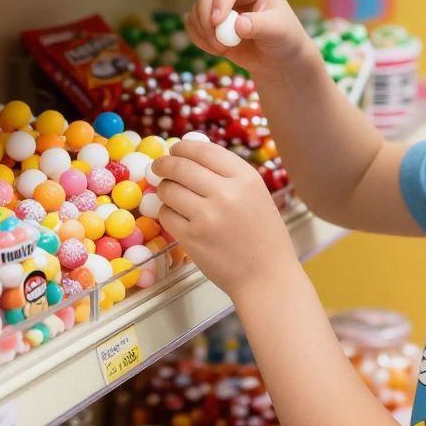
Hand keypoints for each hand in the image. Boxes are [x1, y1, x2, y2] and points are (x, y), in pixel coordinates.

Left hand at [155, 134, 298, 297]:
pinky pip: (166, 214)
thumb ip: (228, 174)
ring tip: (170, 194)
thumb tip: (189, 154)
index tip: (175, 150)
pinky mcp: (191, 238)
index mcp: (246, 178)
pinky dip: (166, 212)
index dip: (182, 147)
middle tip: (158, 166)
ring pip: (168, 189)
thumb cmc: (263, 235)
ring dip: (164, 189)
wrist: (267, 277)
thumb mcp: (256, 195)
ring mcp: (207, 216)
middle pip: (180, 166)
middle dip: (164, 164)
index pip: (202, 150)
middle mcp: (226, 193)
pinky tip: (176, 216)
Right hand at [186, 0, 305, 70]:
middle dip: (207, 18)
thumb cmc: (284, 38)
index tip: (218, 23)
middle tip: (218, 43)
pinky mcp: (208, 18)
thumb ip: (259, 26)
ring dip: (204, 32)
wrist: (277, 57)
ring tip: (223, 49)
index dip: (220, 0)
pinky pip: (192, 24)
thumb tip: (238, 24)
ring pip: (196, 8)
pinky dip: (199, 38)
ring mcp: (218, 2)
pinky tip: (217, 50)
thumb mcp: (278, 31)